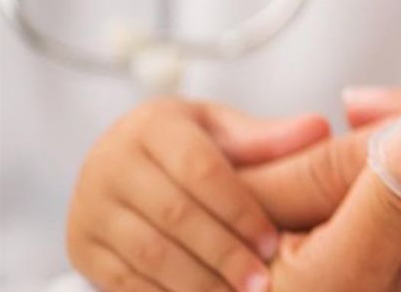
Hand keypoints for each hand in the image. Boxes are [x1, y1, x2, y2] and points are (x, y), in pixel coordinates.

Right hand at [66, 97, 329, 291]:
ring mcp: (88, 206)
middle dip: (223, 252)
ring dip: (197, 282)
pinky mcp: (80, 246)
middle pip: (174, 214)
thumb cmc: (190, 145)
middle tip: (262, 281)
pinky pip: (122, 281)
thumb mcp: (224, 131)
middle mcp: (110, 161)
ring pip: (148, 253)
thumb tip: (320, 129)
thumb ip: (267, 138)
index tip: (274, 241)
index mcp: (152, 125)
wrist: (124, 163)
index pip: (201, 170)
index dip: (240, 209)